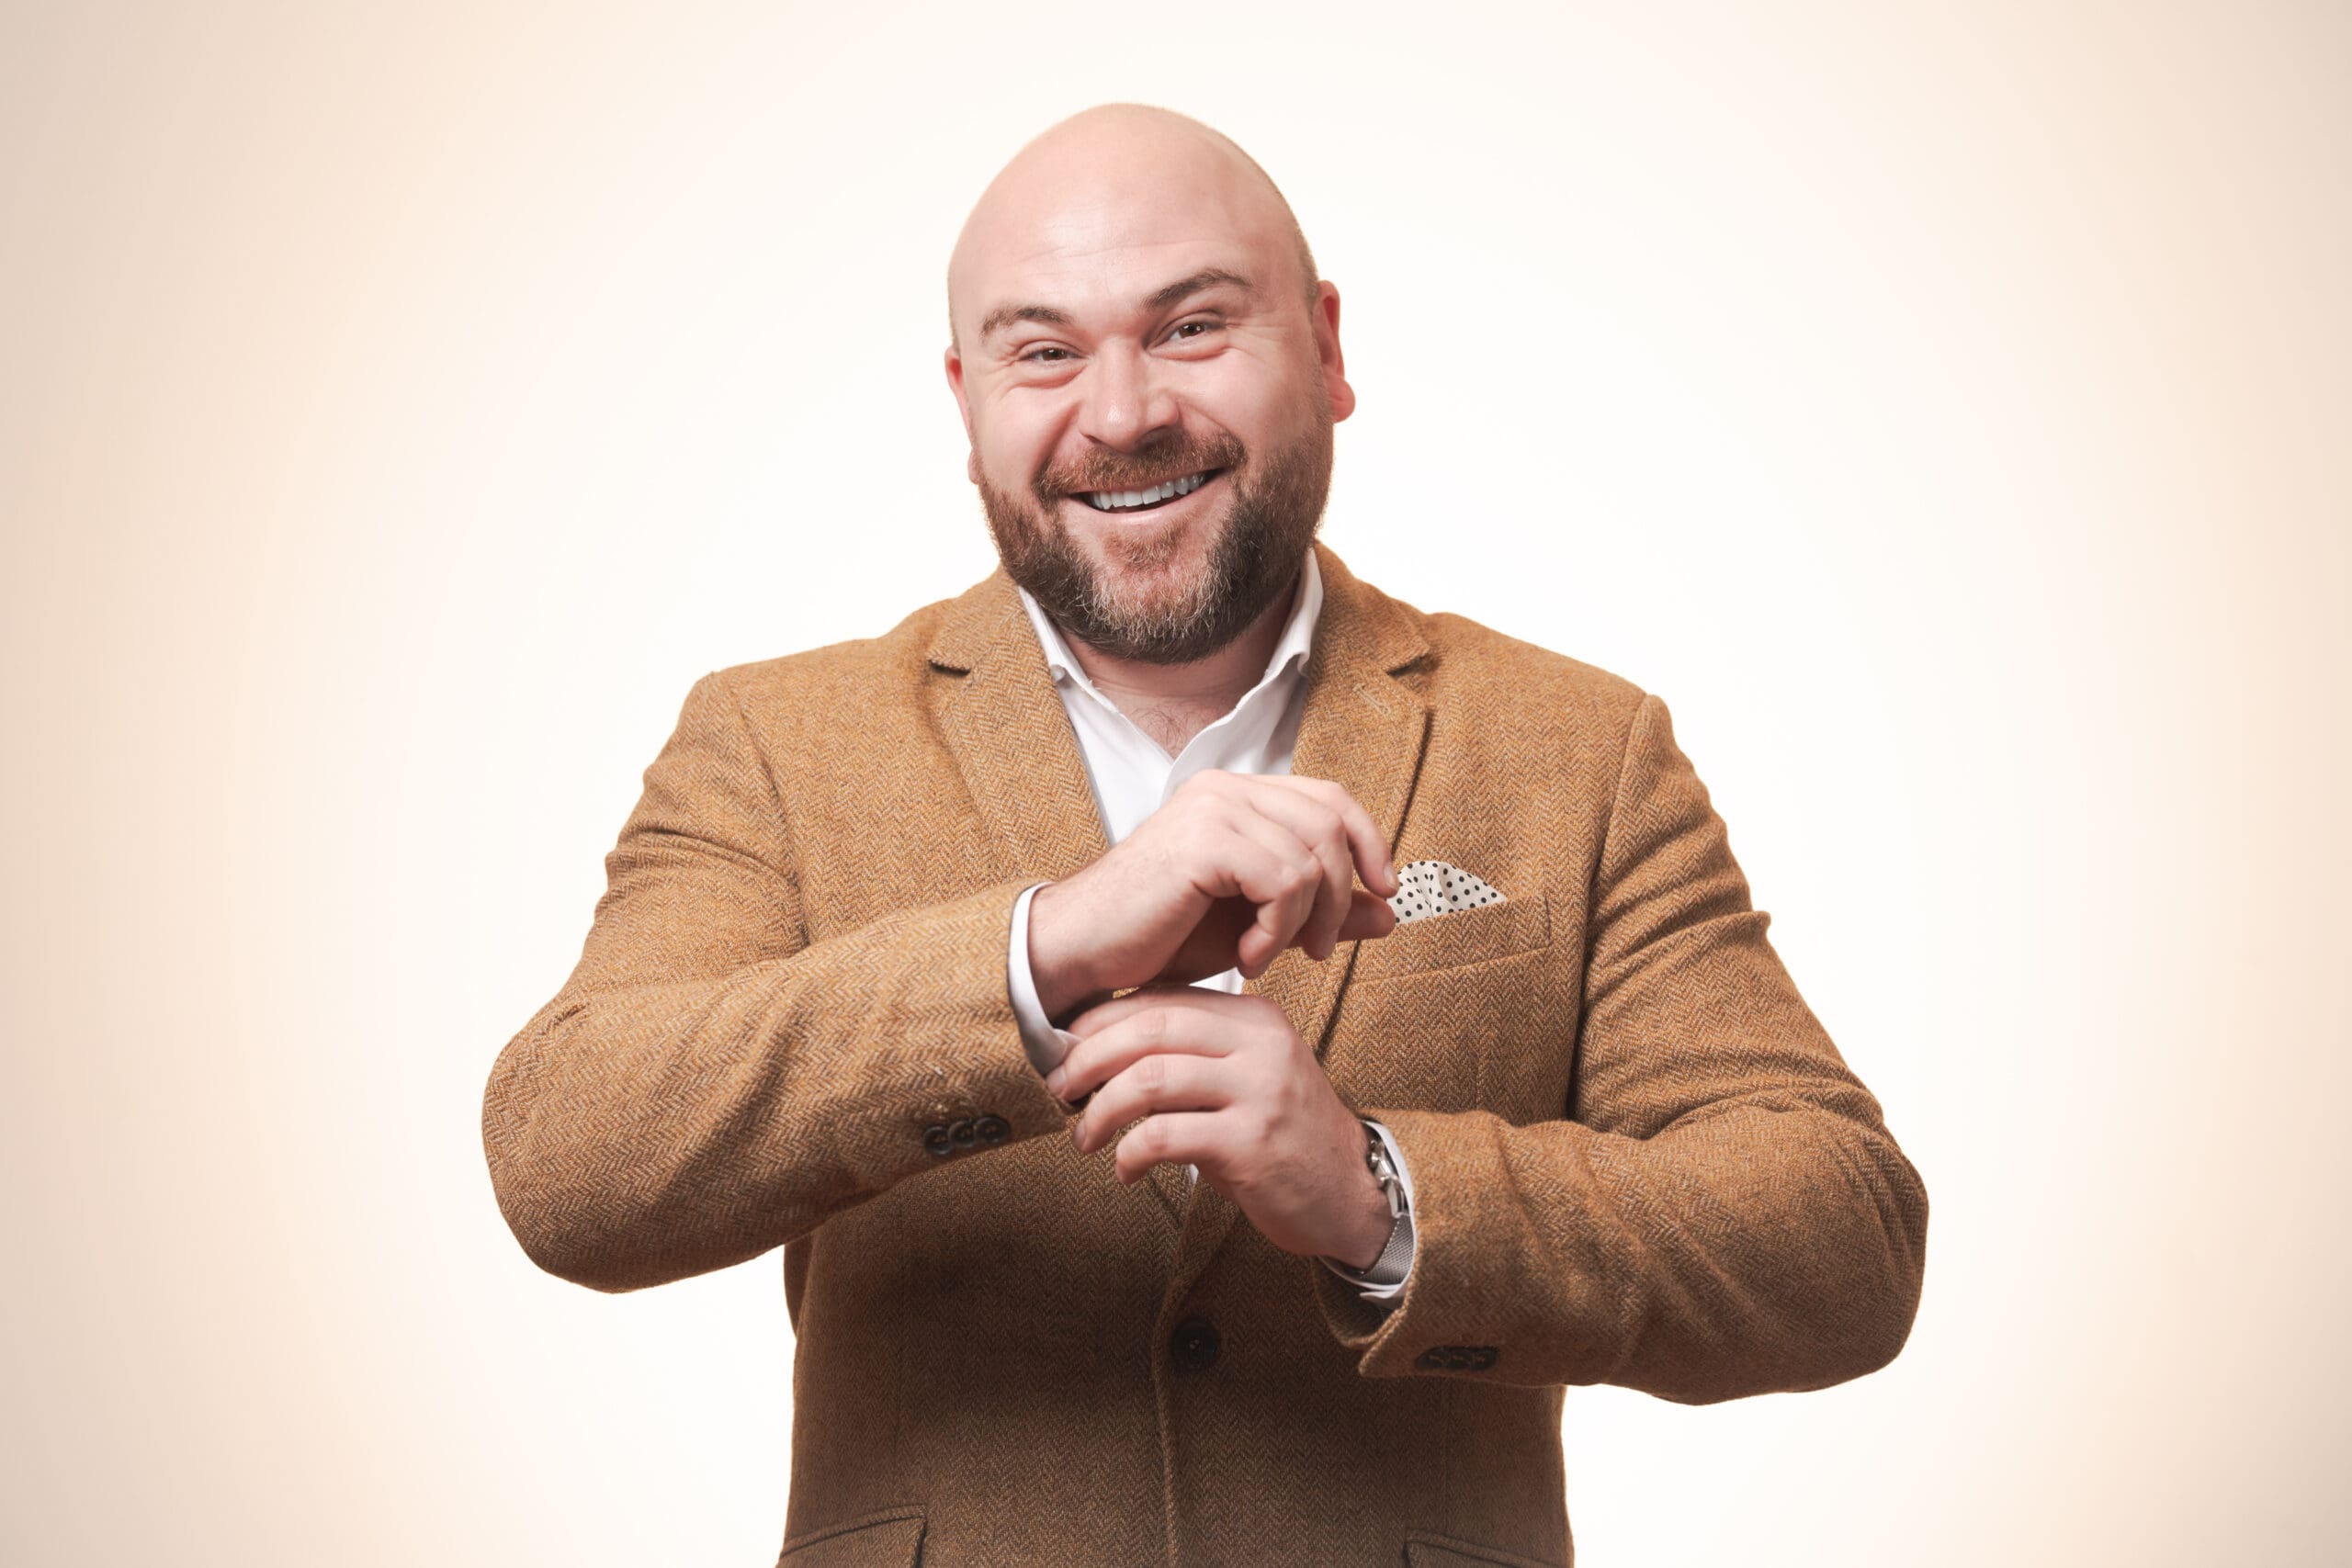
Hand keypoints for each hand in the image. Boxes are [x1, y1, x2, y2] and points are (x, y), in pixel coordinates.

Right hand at [1026, 771, 1400, 1018]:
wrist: (1084, 951)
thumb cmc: (1160, 937)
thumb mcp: (1256, 925)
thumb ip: (1321, 913)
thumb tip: (1390, 914)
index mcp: (1235, 794)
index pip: (1329, 798)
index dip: (1368, 841)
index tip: (1384, 892)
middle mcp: (1225, 787)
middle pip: (1330, 823)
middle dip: (1342, 894)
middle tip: (1319, 950)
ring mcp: (1213, 807)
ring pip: (1311, 857)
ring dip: (1304, 922)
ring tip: (1267, 957)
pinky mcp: (1204, 839)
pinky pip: (1284, 881)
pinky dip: (1278, 930)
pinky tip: (1246, 958)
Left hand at [1050, 986, 1395, 1268]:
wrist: (1348, 1194)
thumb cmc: (1283, 1138)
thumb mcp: (1246, 1079)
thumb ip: (1192, 1058)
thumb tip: (1103, 1052)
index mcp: (1255, 1019)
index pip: (1164, 1001)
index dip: (1103, 1021)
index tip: (1067, 1047)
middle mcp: (1260, 1045)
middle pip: (1151, 1029)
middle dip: (1090, 1057)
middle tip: (1062, 1087)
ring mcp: (1259, 1091)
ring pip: (1151, 1079)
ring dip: (1101, 1110)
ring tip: (1085, 1136)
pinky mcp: (1252, 1143)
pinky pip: (1166, 1135)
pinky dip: (1130, 1153)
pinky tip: (1126, 1169)